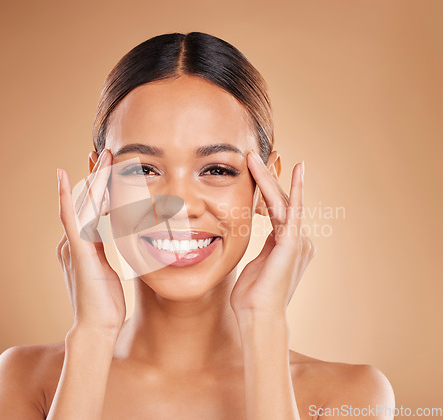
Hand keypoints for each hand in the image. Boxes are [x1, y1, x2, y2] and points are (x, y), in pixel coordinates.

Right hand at [56, 149, 125, 333]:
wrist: (98, 326)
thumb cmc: (106, 302)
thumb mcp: (109, 270)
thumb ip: (107, 251)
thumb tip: (115, 239)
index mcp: (84, 244)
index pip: (92, 208)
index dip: (100, 186)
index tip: (109, 167)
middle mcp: (74, 240)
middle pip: (87, 200)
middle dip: (98, 176)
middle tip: (108, 151)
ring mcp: (73, 244)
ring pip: (83, 203)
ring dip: (93, 179)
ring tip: (103, 155)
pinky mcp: (76, 250)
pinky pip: (70, 218)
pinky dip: (67, 197)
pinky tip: (64, 176)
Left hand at [230, 152, 315, 318]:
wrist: (258, 317)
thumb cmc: (252, 297)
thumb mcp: (256, 265)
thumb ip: (263, 247)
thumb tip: (260, 235)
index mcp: (288, 244)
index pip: (277, 210)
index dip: (266, 190)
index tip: (255, 173)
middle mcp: (298, 240)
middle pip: (280, 201)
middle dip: (265, 178)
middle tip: (252, 156)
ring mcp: (298, 240)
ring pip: (281, 201)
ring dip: (267, 178)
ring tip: (252, 157)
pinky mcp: (294, 243)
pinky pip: (293, 210)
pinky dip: (295, 189)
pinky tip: (297, 168)